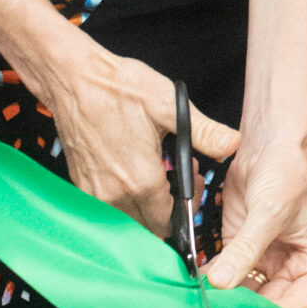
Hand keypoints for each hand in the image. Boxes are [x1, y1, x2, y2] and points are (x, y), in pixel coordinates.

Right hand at [23, 36, 238, 235]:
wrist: (73, 78)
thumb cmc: (119, 88)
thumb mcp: (169, 105)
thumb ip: (204, 132)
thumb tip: (232, 144)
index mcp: (141, 181)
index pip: (169, 224)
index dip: (185, 210)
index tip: (190, 184)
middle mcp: (115, 195)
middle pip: (148, 229)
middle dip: (167, 212)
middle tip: (174, 179)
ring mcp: (94, 193)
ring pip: (127, 221)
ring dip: (144, 208)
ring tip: (154, 174)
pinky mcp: (80, 185)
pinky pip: (107, 209)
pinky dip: (123, 200)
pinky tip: (131, 171)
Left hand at [209, 139, 306, 307]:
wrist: (269, 143)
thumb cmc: (289, 170)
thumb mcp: (269, 213)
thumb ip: (246, 250)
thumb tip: (223, 281)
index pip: (295, 306)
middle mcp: (294, 265)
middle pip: (268, 302)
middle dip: (243, 304)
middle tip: (216, 307)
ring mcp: (267, 258)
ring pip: (245, 290)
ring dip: (225, 292)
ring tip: (204, 295)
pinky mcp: (243, 247)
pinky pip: (228, 271)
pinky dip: (213, 276)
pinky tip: (199, 278)